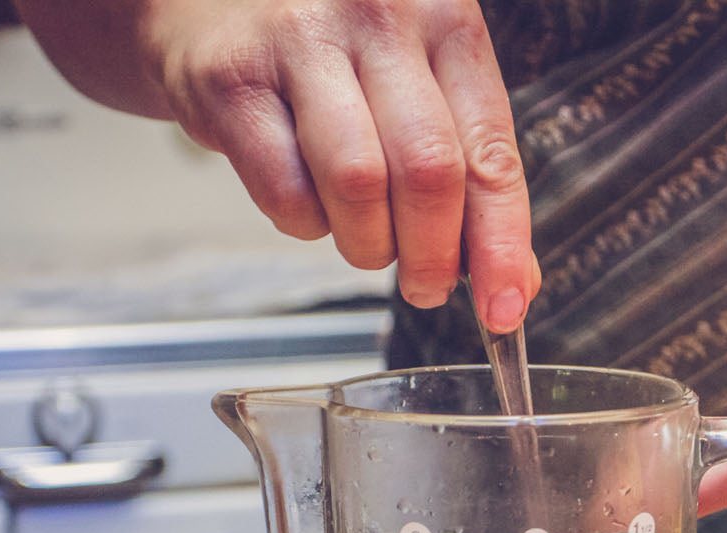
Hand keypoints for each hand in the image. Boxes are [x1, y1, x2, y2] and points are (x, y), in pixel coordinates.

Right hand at [19, 0, 538, 330]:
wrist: (212, 5)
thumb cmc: (334, 55)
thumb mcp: (420, 89)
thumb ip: (470, 171)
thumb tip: (514, 279)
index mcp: (446, 20)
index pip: (491, 152)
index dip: (501, 243)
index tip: (505, 307)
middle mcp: (380, 19)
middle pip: (429, 172)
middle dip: (433, 256)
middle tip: (427, 287)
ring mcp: (302, 42)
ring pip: (359, 184)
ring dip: (368, 245)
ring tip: (367, 243)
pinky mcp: (234, 80)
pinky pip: (287, 192)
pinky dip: (306, 226)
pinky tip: (310, 204)